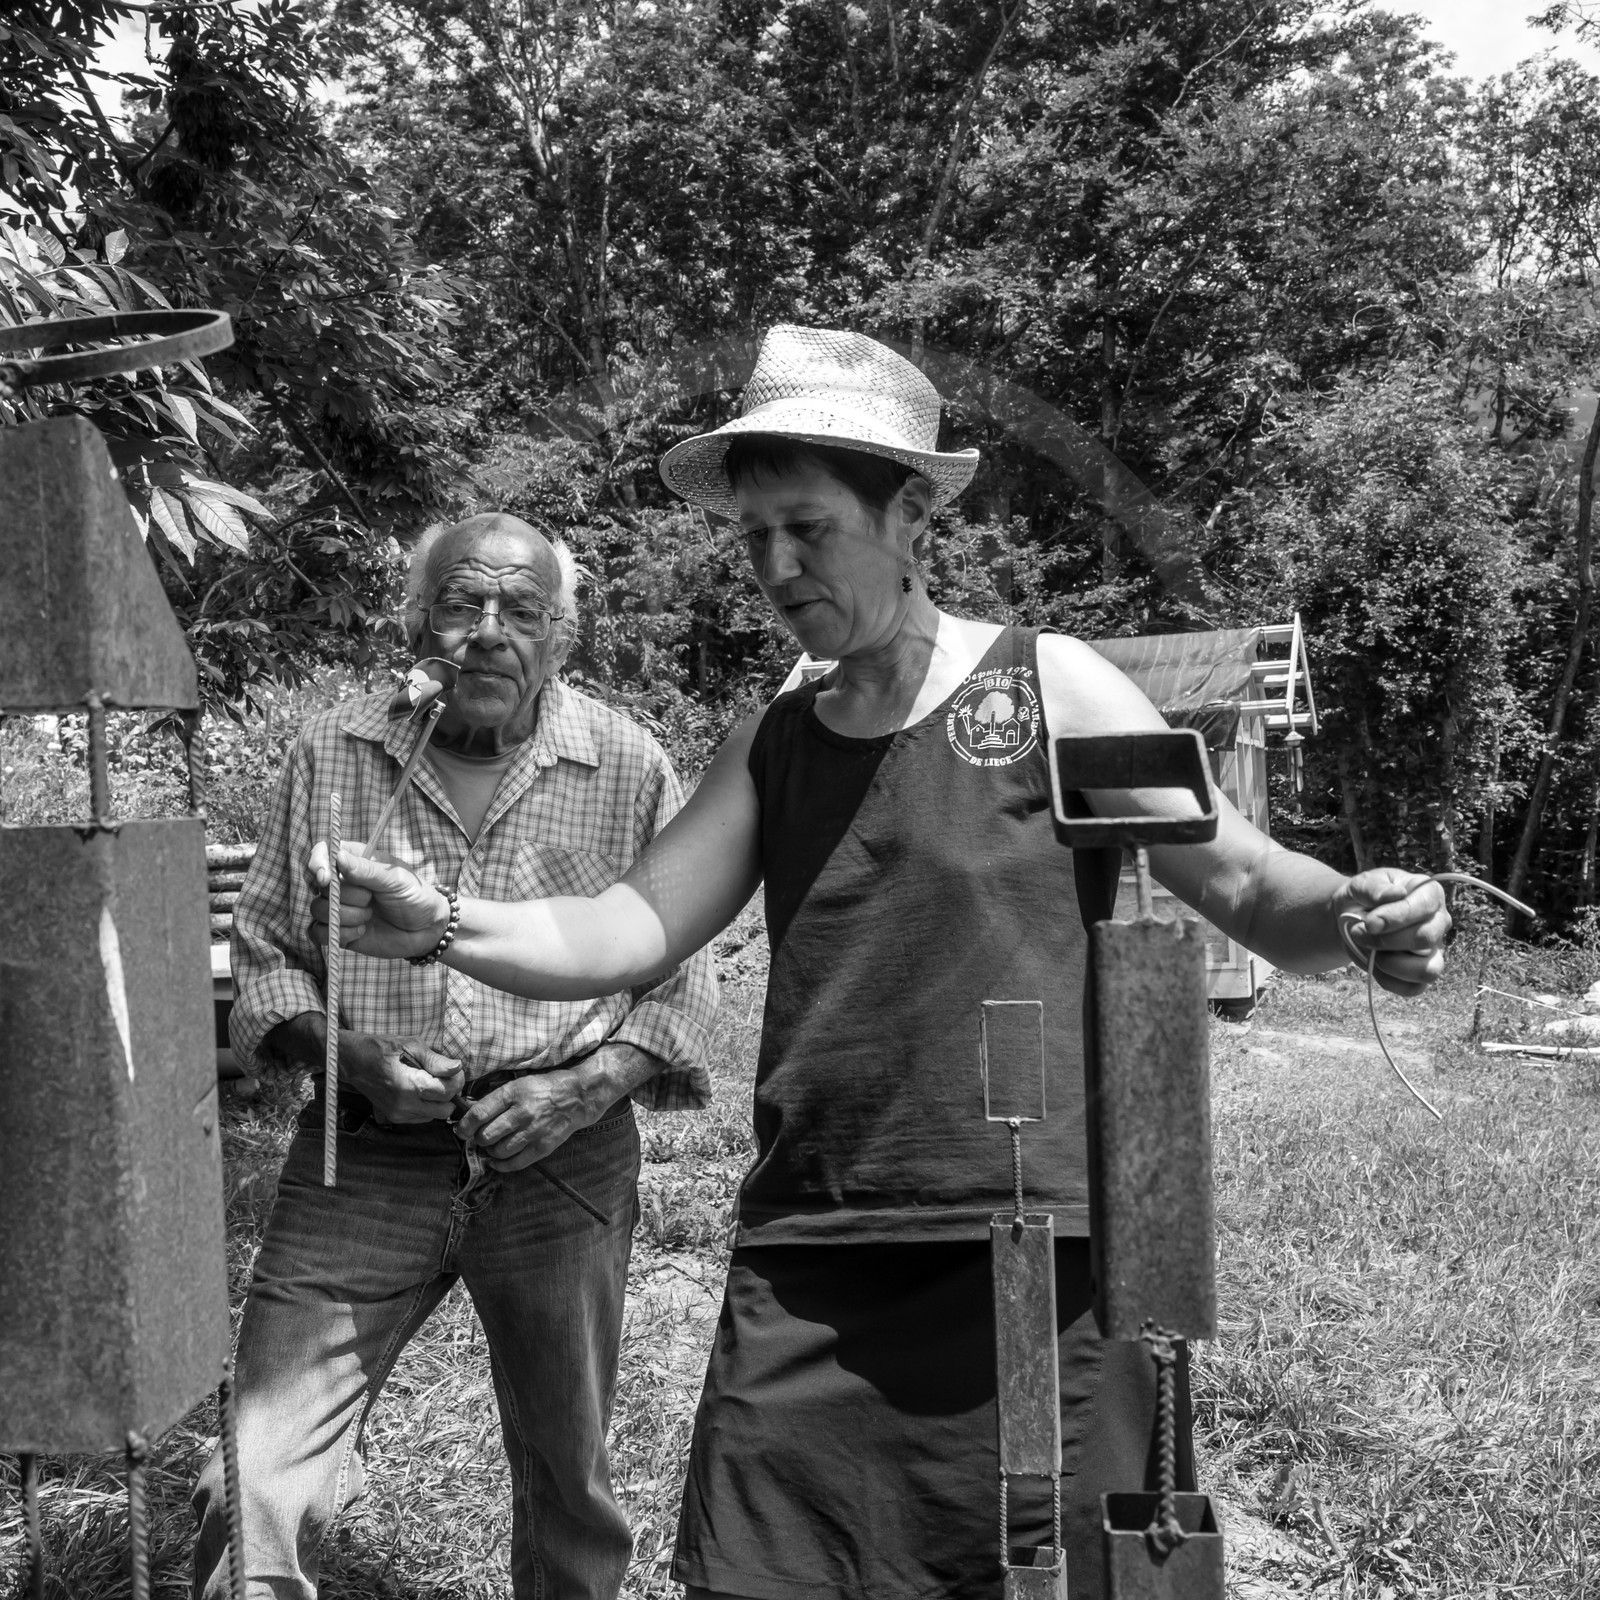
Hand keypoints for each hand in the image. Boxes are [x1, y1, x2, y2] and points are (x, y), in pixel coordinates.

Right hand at [306, 840, 448, 959]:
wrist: (426, 930)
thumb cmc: (415, 896)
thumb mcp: (396, 880)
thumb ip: (367, 870)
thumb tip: (338, 857)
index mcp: (355, 860)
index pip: (323, 852)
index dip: (318, 863)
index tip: (325, 877)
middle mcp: (342, 882)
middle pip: (320, 884)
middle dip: (345, 895)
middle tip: (370, 899)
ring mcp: (338, 907)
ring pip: (318, 909)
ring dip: (346, 915)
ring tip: (370, 915)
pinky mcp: (337, 930)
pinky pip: (319, 932)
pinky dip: (341, 933)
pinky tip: (362, 931)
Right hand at [342, 1033, 464, 1122]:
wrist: (353, 1061)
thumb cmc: (383, 1049)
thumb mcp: (411, 1045)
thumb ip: (435, 1060)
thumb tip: (457, 1068)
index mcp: (409, 1085)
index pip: (447, 1093)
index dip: (457, 1081)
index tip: (454, 1070)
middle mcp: (404, 1105)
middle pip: (445, 1110)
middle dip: (450, 1093)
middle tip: (444, 1076)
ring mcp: (398, 1114)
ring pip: (435, 1116)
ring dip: (439, 1101)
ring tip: (429, 1081)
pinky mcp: (395, 1117)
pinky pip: (422, 1117)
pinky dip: (427, 1106)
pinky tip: (419, 1090)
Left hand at [454, 1069, 587, 1172]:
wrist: (577, 1097)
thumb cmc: (543, 1088)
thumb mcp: (518, 1084)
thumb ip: (496, 1098)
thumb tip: (469, 1112)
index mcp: (513, 1093)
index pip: (479, 1113)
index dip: (465, 1125)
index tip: (461, 1129)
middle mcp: (522, 1113)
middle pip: (486, 1135)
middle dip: (478, 1139)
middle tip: (480, 1136)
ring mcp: (533, 1131)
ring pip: (498, 1151)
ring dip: (490, 1151)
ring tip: (492, 1145)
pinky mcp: (542, 1147)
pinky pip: (515, 1163)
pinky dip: (501, 1165)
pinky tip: (497, 1161)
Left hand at [1340, 870, 1450, 995]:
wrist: (1351, 916)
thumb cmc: (1363, 897)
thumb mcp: (1363, 883)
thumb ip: (1376, 887)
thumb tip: (1396, 894)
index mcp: (1430, 895)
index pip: (1425, 907)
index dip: (1396, 917)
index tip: (1369, 922)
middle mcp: (1439, 924)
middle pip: (1425, 939)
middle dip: (1385, 940)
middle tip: (1357, 932)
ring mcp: (1434, 951)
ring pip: (1428, 970)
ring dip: (1389, 963)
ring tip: (1367, 949)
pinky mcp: (1421, 974)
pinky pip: (1413, 988)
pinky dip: (1387, 980)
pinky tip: (1372, 962)